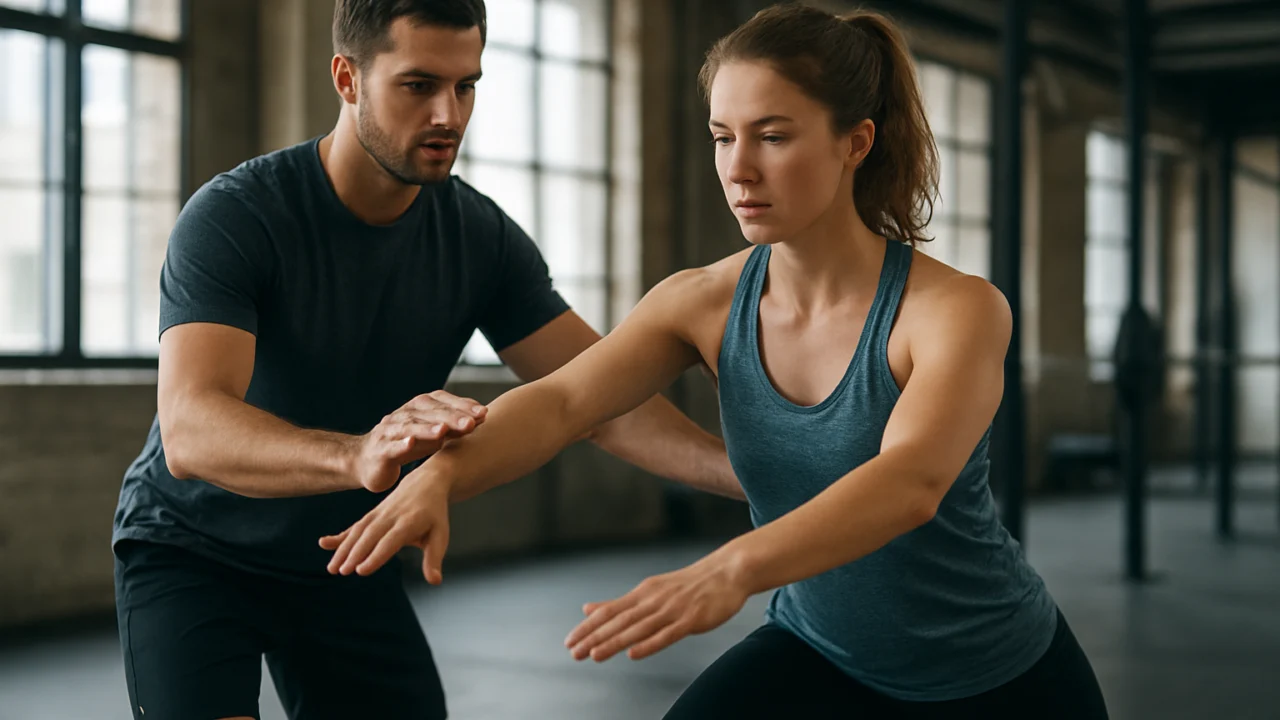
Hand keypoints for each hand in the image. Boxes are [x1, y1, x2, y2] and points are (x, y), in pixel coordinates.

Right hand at [319, 472, 451, 580]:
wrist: (426, 483)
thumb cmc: (434, 514)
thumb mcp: (440, 535)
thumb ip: (434, 559)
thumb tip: (435, 582)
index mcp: (409, 522)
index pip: (390, 542)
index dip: (375, 556)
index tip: (361, 571)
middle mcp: (391, 517)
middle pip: (370, 537)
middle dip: (354, 554)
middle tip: (342, 572)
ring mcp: (379, 514)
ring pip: (358, 532)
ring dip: (343, 549)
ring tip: (332, 568)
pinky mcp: (371, 514)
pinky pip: (354, 525)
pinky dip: (339, 535)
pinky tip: (324, 543)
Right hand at [351, 391, 486, 492]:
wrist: (369, 461)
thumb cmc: (407, 445)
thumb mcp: (433, 436)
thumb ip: (454, 426)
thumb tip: (481, 417)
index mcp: (417, 408)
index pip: (440, 401)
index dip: (461, 405)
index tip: (483, 413)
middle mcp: (403, 415)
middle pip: (428, 412)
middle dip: (451, 416)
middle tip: (471, 423)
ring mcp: (388, 431)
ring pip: (408, 426)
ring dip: (427, 428)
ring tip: (443, 431)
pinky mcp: (379, 451)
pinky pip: (389, 446)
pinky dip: (399, 444)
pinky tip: (410, 443)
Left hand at [563, 552, 750, 661]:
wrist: (727, 572)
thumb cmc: (688, 585)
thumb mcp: (651, 591)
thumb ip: (620, 603)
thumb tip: (588, 609)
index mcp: (643, 594)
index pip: (609, 611)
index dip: (589, 627)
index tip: (569, 641)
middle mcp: (653, 600)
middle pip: (619, 621)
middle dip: (594, 637)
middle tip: (573, 652)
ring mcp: (672, 610)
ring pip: (638, 629)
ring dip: (615, 642)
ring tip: (594, 656)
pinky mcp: (691, 620)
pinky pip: (667, 635)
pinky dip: (649, 644)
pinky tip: (634, 654)